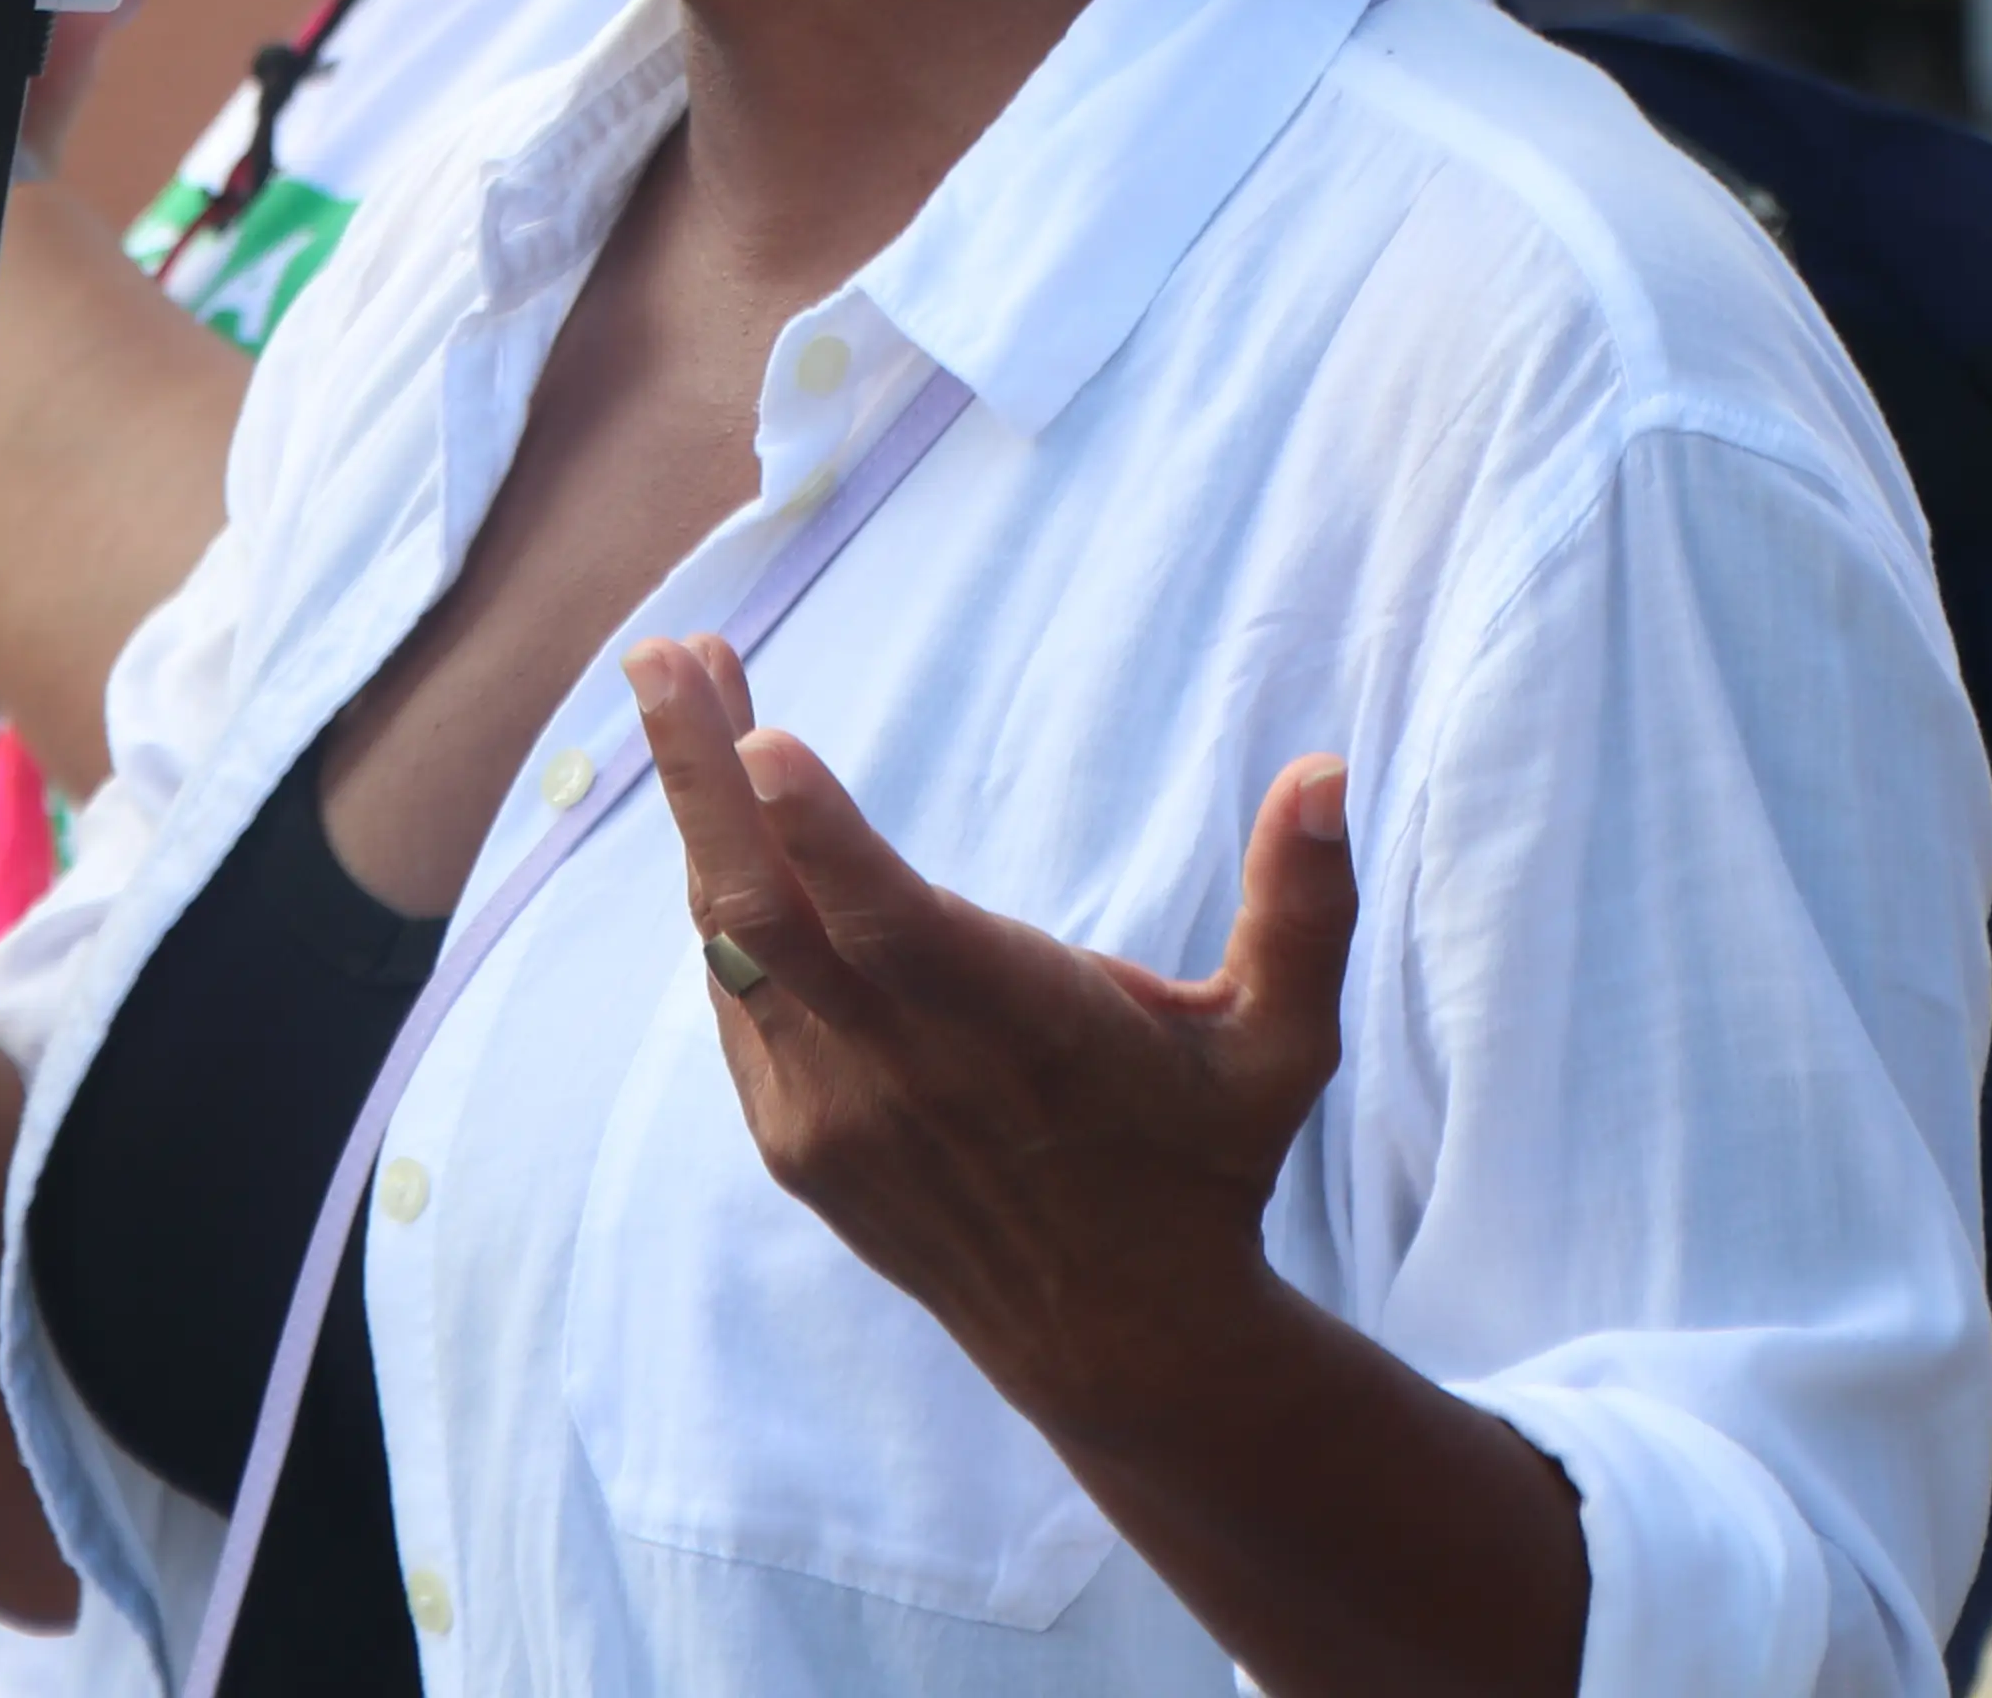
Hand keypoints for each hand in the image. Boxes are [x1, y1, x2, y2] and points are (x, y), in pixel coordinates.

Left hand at [625, 634, 1355, 1427]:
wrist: (1114, 1338)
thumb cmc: (1204, 1163)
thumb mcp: (1281, 1045)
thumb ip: (1303, 910)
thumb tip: (1327, 770)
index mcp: (1014, 1032)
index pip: (894, 928)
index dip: (824, 835)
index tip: (765, 740)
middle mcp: (901, 1075)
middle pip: (767, 910)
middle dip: (701, 774)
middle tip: (664, 653)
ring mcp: (831, 1112)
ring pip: (730, 941)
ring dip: (697, 810)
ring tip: (678, 684)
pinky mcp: (793, 1140)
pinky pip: (734, 994)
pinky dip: (716, 897)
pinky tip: (718, 809)